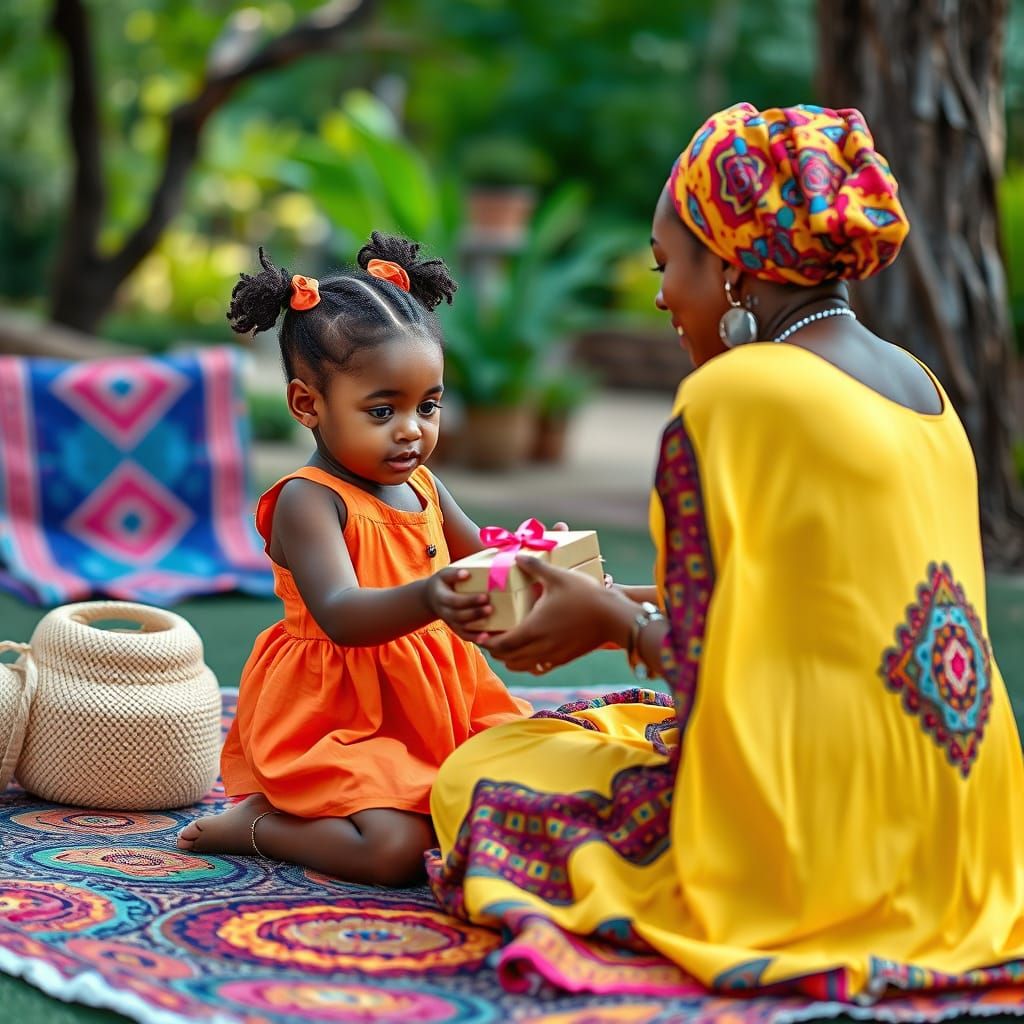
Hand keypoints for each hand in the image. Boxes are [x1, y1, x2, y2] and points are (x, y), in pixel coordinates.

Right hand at [424, 567, 492, 641]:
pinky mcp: (455, 628)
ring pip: (463, 628)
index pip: (455, 601)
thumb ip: (454, 573)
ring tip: (492, 623)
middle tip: (491, 608)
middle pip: (460, 616)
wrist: (431, 599)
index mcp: (441, 598)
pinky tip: (487, 637)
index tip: (485, 596)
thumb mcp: (444, 575)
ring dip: (477, 627)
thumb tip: (466, 574)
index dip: (470, 600)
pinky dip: (475, 638)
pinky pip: (465, 636)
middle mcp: (444, 612)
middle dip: (476, 613)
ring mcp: (450, 622)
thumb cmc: (442, 583)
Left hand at [481, 555, 632, 672]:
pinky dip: (529, 664)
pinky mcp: (564, 659)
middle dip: (496, 651)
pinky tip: (530, 652)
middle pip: (508, 658)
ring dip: (511, 659)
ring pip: (523, 666)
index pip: (501, 644)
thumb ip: (535, 566)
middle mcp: (540, 647)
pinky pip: (540, 668)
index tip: (481, 635)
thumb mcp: (558, 576)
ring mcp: (553, 656)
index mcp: (532, 628)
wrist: (614, 617)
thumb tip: (518, 556)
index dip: (488, 643)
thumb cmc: (585, 595)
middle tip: (491, 639)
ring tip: (508, 645)